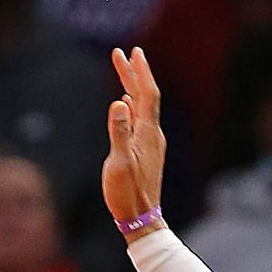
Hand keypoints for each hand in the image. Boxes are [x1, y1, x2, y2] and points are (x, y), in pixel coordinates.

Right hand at [104, 48, 166, 230]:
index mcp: (147, 133)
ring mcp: (150, 143)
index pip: (147, 94)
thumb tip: (118, 102)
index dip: (140, 72)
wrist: (141, 219)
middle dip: (133, 73)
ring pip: (141, 107)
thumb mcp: (119, 162)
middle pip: (145, 96)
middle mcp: (152, 134)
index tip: (132, 52)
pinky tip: (125, 104)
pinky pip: (139, 120)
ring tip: (122, 71)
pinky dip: (132, 106)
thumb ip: (118, 132)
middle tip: (122, 53)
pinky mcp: (145, 151)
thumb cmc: (127, 193)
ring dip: (131, 87)